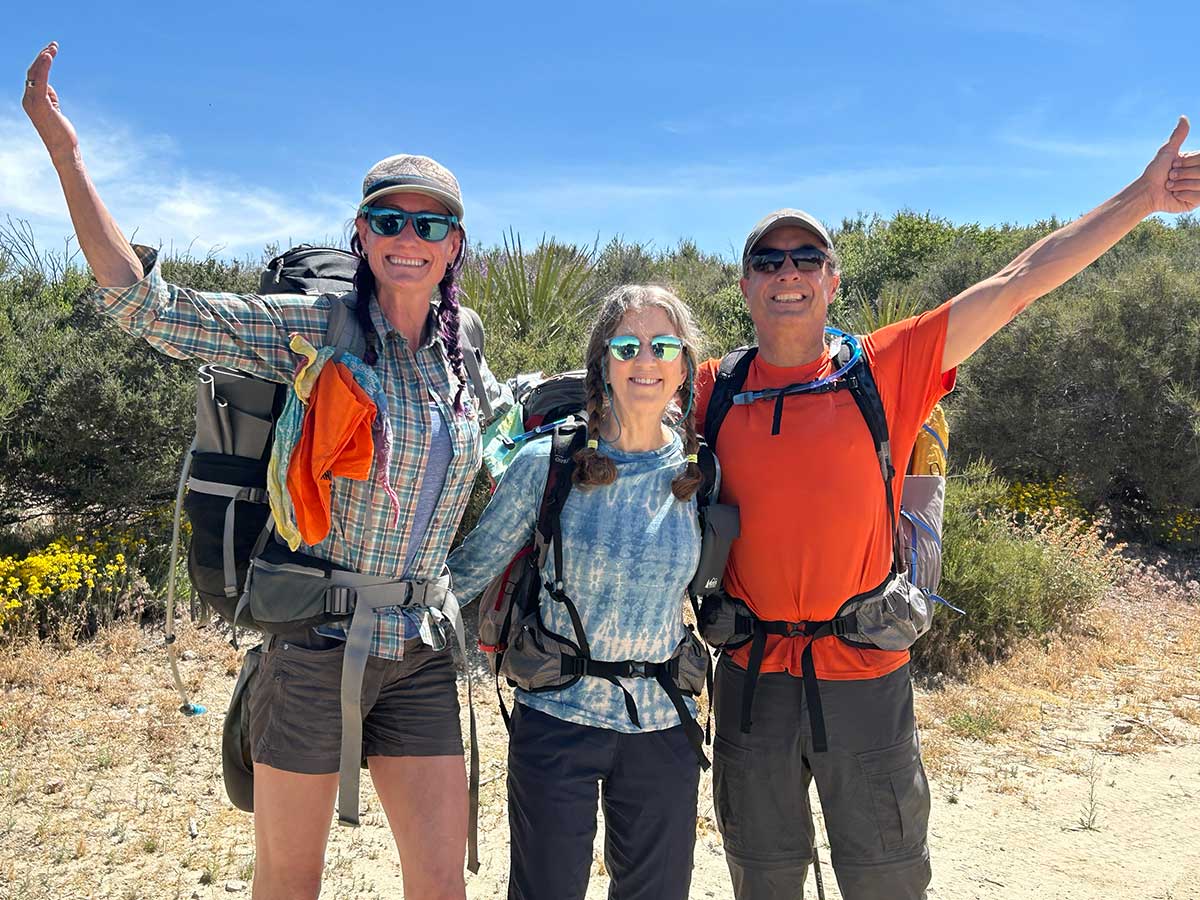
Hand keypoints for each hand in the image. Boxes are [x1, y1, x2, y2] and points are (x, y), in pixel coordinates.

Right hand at [22, 41, 78, 165]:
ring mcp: (33, 101)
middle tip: (54, 45)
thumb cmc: (61, 133)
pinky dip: (43, 67)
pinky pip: (40, 81)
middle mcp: (28, 99)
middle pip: (33, 72)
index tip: (51, 51)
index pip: (34, 76)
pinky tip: (48, 57)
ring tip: (52, 48)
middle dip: (43, 57)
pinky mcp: (40, 104)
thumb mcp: (54, 110)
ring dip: (44, 59)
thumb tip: (48, 87)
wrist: (63, 149)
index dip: (41, 63)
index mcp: (31, 100)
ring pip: (35, 73)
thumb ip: (50, 97)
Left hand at [1139, 116, 1199, 213]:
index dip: (1186, 163)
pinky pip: (1198, 196)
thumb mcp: (1167, 151)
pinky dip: (1183, 194)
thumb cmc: (1156, 171)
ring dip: (1180, 184)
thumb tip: (1183, 117)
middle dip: (1181, 174)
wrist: (1147, 192)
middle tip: (1170, 177)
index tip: (1173, 165)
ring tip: (1171, 186)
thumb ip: (1178, 136)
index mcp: (1198, 162)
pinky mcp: (1197, 202)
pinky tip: (1175, 195)